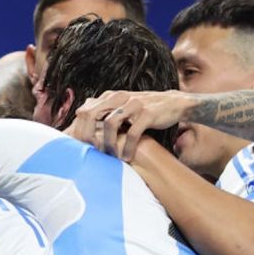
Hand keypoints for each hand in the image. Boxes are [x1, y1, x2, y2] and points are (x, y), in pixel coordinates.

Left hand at [72, 90, 193, 160]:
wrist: (173, 103)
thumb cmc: (143, 110)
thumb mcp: (121, 107)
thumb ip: (102, 111)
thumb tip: (80, 115)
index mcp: (110, 96)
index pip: (84, 111)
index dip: (79, 131)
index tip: (82, 148)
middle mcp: (119, 97)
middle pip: (91, 115)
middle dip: (88, 137)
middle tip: (92, 154)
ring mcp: (133, 104)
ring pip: (110, 124)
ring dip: (108, 144)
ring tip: (111, 157)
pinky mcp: (147, 113)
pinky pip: (132, 133)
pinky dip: (128, 148)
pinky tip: (127, 158)